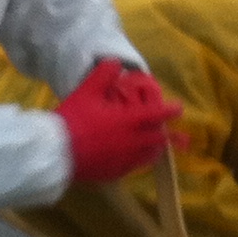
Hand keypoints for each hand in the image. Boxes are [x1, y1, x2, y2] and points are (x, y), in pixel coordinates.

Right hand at [58, 60, 181, 183]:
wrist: (55, 153)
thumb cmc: (73, 120)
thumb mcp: (87, 91)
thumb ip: (104, 74)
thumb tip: (117, 62)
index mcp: (128, 121)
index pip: (156, 115)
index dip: (169, 111)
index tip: (179, 109)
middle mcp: (132, 143)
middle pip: (158, 140)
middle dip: (171, 138)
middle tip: (182, 139)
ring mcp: (123, 161)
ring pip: (147, 157)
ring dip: (155, 151)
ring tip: (160, 150)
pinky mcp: (113, 174)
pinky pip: (132, 168)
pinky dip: (138, 162)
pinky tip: (134, 161)